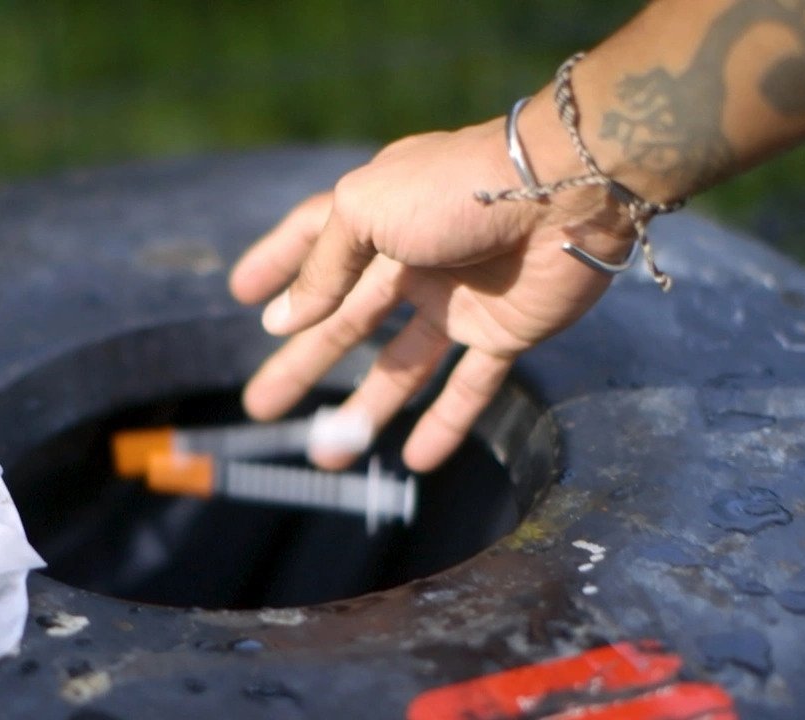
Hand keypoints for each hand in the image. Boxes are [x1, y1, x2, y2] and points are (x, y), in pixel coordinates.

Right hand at [229, 119, 635, 471]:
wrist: (563, 194)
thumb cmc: (454, 191)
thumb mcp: (364, 212)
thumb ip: (322, 268)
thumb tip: (280, 319)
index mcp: (376, 218)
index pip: (311, 241)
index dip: (275, 264)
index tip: (241, 295)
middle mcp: (412, 260)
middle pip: (345, 322)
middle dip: (301, 363)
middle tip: (259, 406)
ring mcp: (457, 300)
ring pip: (401, 366)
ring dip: (365, 409)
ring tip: (327, 455)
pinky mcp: (504, 332)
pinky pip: (470, 387)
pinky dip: (445, 424)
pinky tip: (416, 460)